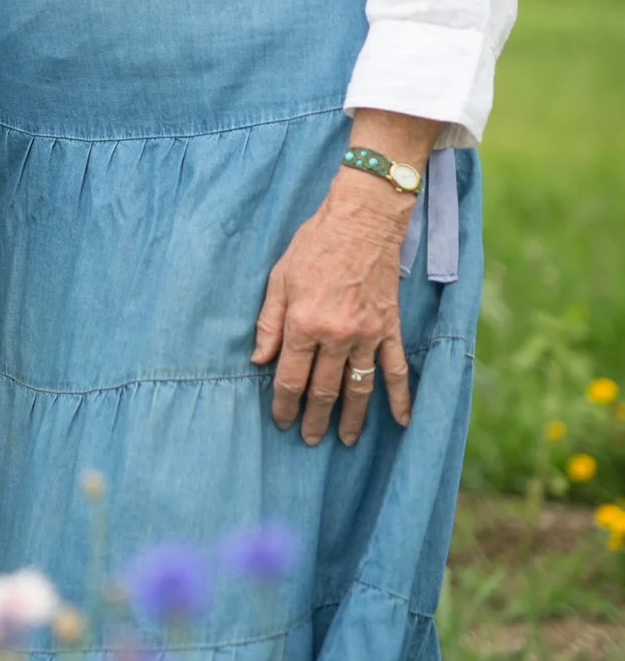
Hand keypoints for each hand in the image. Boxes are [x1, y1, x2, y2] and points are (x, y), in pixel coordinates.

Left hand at [250, 173, 412, 446]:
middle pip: (324, 390)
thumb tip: (259, 360)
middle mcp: (336, 336)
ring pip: (359, 388)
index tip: (281, 421)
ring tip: (346, 440)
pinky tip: (402, 421)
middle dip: (315, 419)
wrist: (362, 220)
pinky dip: (401, 398)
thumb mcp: (279, 278)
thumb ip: (268, 322)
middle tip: (310, 440)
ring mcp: (367, 335)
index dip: (284, 404)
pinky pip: (397, 370)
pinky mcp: (389, 328)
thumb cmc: (315, 245)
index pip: (291, 378)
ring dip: (352, 418)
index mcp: (304, 323)